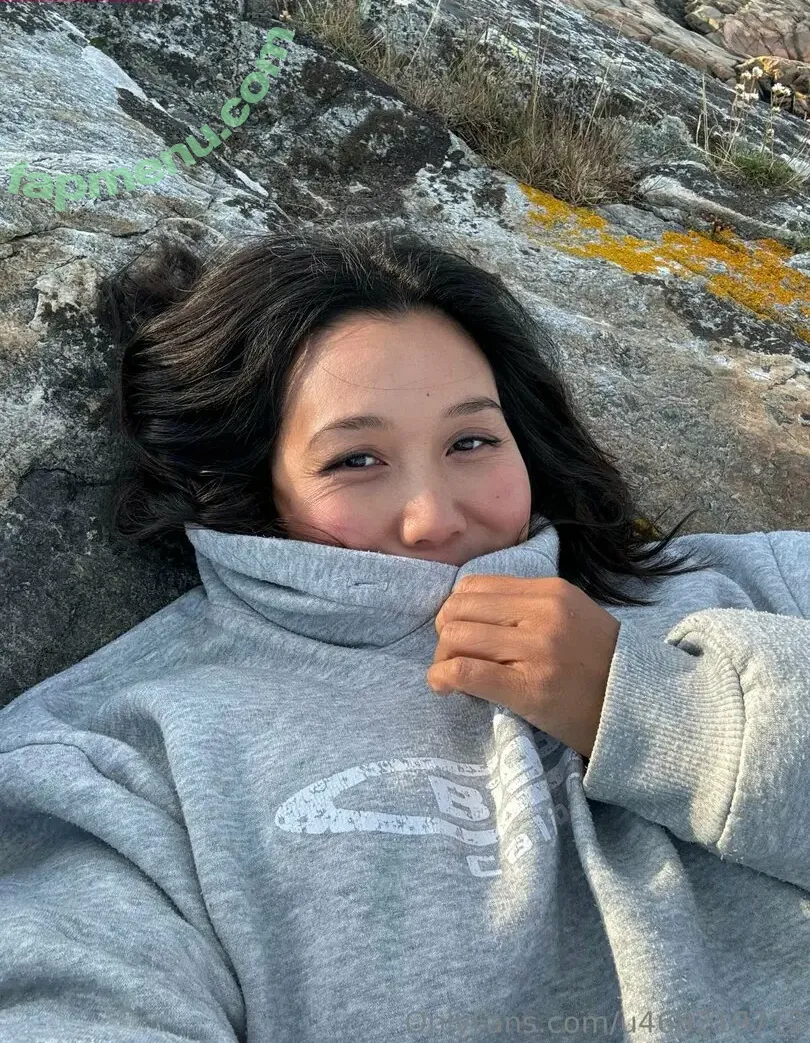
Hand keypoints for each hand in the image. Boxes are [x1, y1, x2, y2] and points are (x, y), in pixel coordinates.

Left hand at [426, 574, 620, 758]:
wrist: (642, 708)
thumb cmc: (603, 665)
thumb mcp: (572, 616)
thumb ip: (527, 607)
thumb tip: (469, 611)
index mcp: (550, 591)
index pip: (475, 586)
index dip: (456, 610)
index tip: (462, 633)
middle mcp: (541, 613)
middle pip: (458, 609)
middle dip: (445, 635)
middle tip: (454, 658)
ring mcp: (536, 649)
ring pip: (456, 637)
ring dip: (443, 658)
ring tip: (453, 676)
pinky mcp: (529, 688)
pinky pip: (466, 672)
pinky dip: (443, 677)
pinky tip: (444, 686)